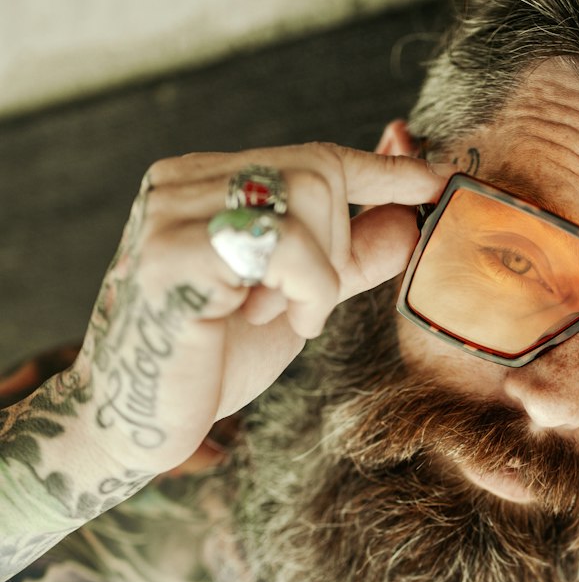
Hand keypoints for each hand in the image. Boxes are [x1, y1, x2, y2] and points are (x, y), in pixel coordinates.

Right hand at [71, 142, 444, 476]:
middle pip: (317, 173)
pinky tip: (259, 319)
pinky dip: (300, 292)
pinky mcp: (173, 253)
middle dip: (336, 246)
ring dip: (316, 277)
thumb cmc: (212, 359)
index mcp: (204, 183)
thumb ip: (349, 256)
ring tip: (275, 314)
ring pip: (305, 202)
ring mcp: (170, 213)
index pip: (310, 158)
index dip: (381, 168)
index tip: (438, 175)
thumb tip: (411, 216)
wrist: (138, 423)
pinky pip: (284, 246)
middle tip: (300, 304)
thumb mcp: (299, 299)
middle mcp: (181, 183)